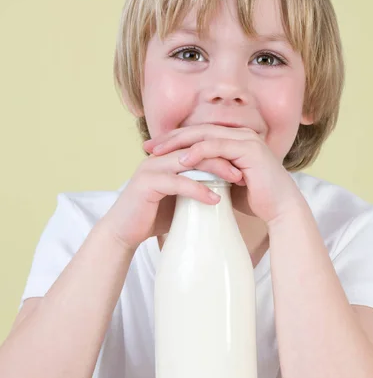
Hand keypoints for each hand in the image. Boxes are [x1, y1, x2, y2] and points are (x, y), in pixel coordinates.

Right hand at [100, 141, 245, 250]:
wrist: (123, 231)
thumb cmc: (152, 216)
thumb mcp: (179, 198)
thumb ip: (195, 188)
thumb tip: (224, 192)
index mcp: (166, 156)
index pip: (199, 146)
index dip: (222, 152)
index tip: (244, 164)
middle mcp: (159, 157)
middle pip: (197, 149)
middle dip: (223, 157)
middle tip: (245, 170)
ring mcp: (152, 168)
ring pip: (190, 161)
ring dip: (216, 170)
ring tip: (236, 180)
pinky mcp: (147, 183)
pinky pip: (178, 182)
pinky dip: (198, 189)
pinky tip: (215, 199)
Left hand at [143, 124, 302, 224]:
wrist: (280, 209)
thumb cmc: (255, 200)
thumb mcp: (226, 183)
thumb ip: (210, 174)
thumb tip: (188, 178)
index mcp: (234, 139)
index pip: (198, 134)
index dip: (174, 140)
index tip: (153, 149)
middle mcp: (240, 134)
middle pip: (197, 129)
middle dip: (170, 137)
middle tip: (148, 147)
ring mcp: (245, 139)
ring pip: (204, 134)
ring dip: (178, 143)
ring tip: (158, 153)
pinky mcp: (249, 149)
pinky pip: (217, 146)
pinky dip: (198, 152)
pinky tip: (181, 162)